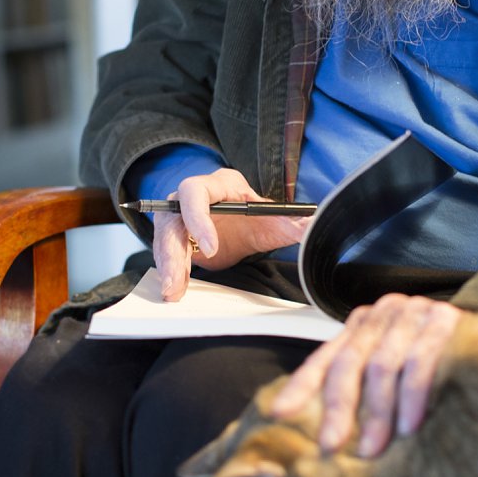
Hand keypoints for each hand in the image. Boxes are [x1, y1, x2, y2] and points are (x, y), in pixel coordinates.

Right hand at [150, 167, 310, 301]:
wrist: (244, 226)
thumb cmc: (257, 217)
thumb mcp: (275, 220)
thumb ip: (293, 223)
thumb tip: (314, 226)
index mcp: (216, 184)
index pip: (195, 193)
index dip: (197, 219)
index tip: (210, 249)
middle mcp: (190, 197)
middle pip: (171, 218)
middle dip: (173, 251)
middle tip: (178, 280)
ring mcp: (178, 216)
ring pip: (163, 237)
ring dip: (167, 266)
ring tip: (172, 292)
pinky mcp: (174, 237)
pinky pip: (165, 253)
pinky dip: (170, 272)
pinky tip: (175, 289)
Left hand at [271, 294, 464, 456]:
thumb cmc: (433, 361)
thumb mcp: (390, 370)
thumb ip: (361, 388)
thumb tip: (326, 432)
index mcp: (361, 327)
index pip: (325, 358)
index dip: (300, 386)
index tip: (279, 414)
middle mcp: (382, 316)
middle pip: (350, 364)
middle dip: (339, 410)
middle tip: (332, 447)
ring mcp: (413, 315)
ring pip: (384, 365)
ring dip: (378, 412)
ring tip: (373, 449)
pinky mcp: (445, 322)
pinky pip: (423, 361)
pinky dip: (414, 396)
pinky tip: (411, 425)